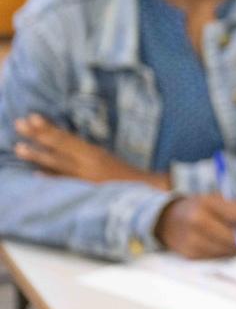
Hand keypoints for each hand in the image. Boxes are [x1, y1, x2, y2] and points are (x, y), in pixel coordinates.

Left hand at [14, 114, 170, 188]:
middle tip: (19, 124)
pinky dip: (50, 179)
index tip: (32, 117)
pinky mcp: (84, 190)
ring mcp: (83, 179)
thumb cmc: (124, 171)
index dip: (48, 128)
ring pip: (56, 165)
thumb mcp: (106, 155)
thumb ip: (85, 150)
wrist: (144, 190)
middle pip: (58, 148)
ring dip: (37, 156)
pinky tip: (36, 175)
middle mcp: (87, 164)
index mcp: (94, 152)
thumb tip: (61, 141)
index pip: (66, 138)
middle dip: (38, 136)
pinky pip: (64, 184)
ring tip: (19, 148)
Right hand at [155, 193, 235, 258]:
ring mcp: (191, 239)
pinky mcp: (189, 254)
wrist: (166, 219)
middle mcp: (197, 221)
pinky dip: (223, 253)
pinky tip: (223, 245)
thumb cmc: (199, 207)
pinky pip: (215, 257)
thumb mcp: (218, 200)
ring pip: (225, 249)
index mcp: (206, 203)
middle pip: (232, 236)